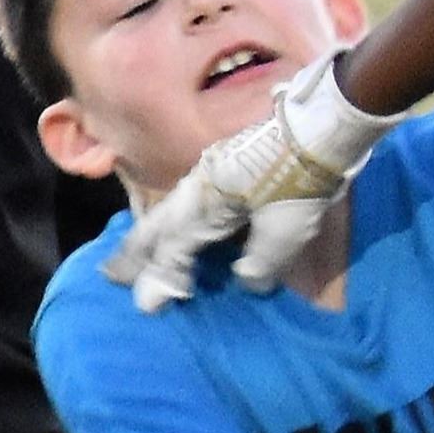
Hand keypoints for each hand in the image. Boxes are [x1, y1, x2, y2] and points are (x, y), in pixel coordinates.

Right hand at [103, 51, 396, 311]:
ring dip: (152, 236)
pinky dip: (175, 221)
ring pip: (171, 211)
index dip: (160, 278)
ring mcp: (211, 174)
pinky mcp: (228, 168)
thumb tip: (246, 281)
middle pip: (158, 225)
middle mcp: (198, 187)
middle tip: (110, 275)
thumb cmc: (302, 179)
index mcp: (204, 201)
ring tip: (134, 255)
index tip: (148, 307)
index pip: (173, 248)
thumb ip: (261, 261)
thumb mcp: (285, 230)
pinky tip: (180, 227)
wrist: (323, 125)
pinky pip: (189, 202)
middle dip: (134, 253)